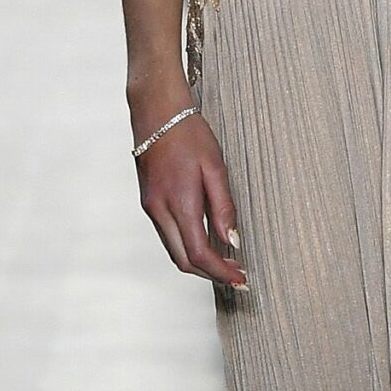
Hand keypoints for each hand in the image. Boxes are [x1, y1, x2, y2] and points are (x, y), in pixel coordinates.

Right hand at [135, 112, 247, 289]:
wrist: (156, 111)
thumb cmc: (188, 133)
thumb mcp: (215, 167)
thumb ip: (224, 207)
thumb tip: (232, 241)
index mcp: (179, 203)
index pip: (199, 253)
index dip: (221, 272)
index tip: (241, 279)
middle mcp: (160, 211)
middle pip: (184, 260)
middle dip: (210, 274)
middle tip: (237, 275)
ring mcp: (151, 208)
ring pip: (174, 251)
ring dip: (199, 262)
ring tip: (226, 262)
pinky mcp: (149, 203)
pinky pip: (168, 236)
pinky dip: (187, 247)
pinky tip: (205, 242)